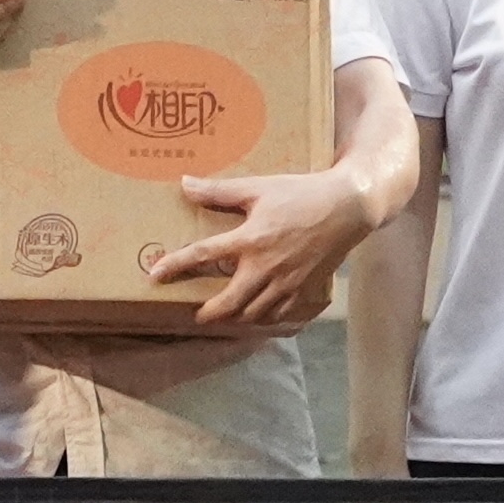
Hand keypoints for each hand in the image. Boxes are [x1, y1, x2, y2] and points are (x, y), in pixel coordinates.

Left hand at [154, 162, 383, 326]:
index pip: (204, 255)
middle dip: (209, 313)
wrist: (349, 207)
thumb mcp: (259, 187)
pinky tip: (258, 315)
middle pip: (229, 302)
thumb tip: (184, 184)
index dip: (176, 265)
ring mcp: (287, 282)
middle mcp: (265, 267)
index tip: (154, 275)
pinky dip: (265, 318)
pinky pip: (280, 314)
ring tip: (225, 316)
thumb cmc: (302, 193)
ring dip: (236, 318)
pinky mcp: (305, 288)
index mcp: (250, 240)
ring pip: (254, 313)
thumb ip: (219, 191)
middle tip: (197, 315)